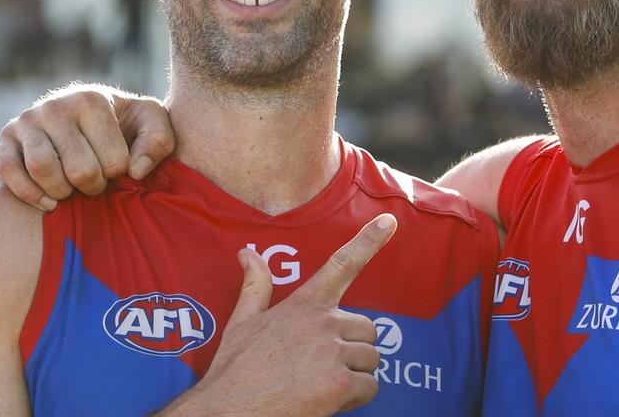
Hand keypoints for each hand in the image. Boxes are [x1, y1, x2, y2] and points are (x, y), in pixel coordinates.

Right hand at [0, 84, 175, 209]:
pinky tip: (50, 202)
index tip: (118, 168)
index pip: (114, 160)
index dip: (119, 174)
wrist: (83, 116)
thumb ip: (159, 140)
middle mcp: (56, 106)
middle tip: (96, 182)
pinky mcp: (5, 138)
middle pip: (79, 169)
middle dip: (93, 186)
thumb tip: (137, 171)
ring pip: (42, 170)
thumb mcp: (151, 122)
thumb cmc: (123, 123)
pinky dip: (29, 194)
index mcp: (92, 100)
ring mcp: (27, 120)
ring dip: (62, 192)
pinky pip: (8, 172)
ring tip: (73, 189)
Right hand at [164, 214, 397, 416]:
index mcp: (303, 304)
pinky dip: (356, 398)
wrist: (228, 410)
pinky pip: (370, 387)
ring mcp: (333, 352)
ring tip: (323, 384)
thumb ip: (255, 287)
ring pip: (371, 359)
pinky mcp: (339, 382)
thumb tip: (247, 254)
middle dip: (352, 349)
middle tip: (323, 366)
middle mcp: (323, 322)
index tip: (390, 221)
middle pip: (366, 329)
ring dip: (355, 374)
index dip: (368, 241)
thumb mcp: (241, 322)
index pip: (341, 265)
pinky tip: (330, 400)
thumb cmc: (235, 370)